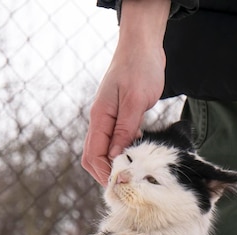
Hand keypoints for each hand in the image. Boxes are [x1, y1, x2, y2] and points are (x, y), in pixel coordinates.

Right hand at [82, 0, 170, 185]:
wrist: (142, 44)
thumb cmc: (140, 67)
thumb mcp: (136, 100)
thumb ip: (125, 129)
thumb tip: (115, 156)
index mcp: (99, 117)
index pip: (93, 155)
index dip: (104, 173)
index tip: (121, 185)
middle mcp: (99, 121)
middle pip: (93, 158)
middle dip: (105, 175)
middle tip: (125, 188)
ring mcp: (107, 120)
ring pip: (102, 152)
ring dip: (113, 166)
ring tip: (131, 178)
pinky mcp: (118, 118)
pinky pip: (113, 143)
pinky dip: (121, 154)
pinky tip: (135, 158)